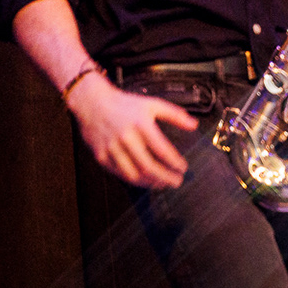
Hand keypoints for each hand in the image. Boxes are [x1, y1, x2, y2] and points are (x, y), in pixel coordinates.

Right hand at [67, 75, 198, 188]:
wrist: (92, 103)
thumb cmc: (125, 104)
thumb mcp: (153, 104)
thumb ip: (175, 115)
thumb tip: (194, 125)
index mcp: (141, 125)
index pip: (162, 149)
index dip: (174, 162)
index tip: (183, 168)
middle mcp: (126, 138)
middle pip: (148, 166)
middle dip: (165, 177)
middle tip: (177, 181)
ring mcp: (111, 149)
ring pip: (133, 174)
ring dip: (150, 182)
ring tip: (162, 184)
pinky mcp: (101, 156)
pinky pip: (118, 174)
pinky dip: (133, 180)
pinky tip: (144, 180)